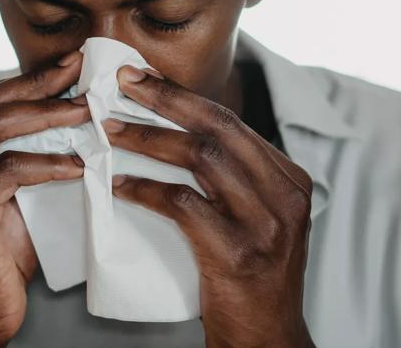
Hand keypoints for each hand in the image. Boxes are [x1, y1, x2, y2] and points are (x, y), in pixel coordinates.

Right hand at [0, 53, 89, 346]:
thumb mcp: (1, 189)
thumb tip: (64, 101)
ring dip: (47, 115)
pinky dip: (48, 163)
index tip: (67, 63)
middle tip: (81, 71)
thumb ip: (13, 148)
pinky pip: (8, 172)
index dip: (23, 79)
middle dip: (37, 85)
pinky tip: (79, 164)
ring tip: (87, 111)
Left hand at [104, 66, 314, 347]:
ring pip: (200, 158)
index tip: (143, 79)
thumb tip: (175, 130)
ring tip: (110, 131)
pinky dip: (145, 189)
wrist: (266, 339)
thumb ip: (233, 178)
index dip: (183, 97)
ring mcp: (265, 224)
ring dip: (148, 140)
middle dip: (165, 101)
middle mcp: (284, 195)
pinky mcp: (237, 252)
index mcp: (290, 179)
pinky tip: (118, 185)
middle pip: (218, 129)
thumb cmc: (249, 277)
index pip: (231, 121)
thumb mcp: (256, 217)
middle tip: (122, 85)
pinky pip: (183, 204)